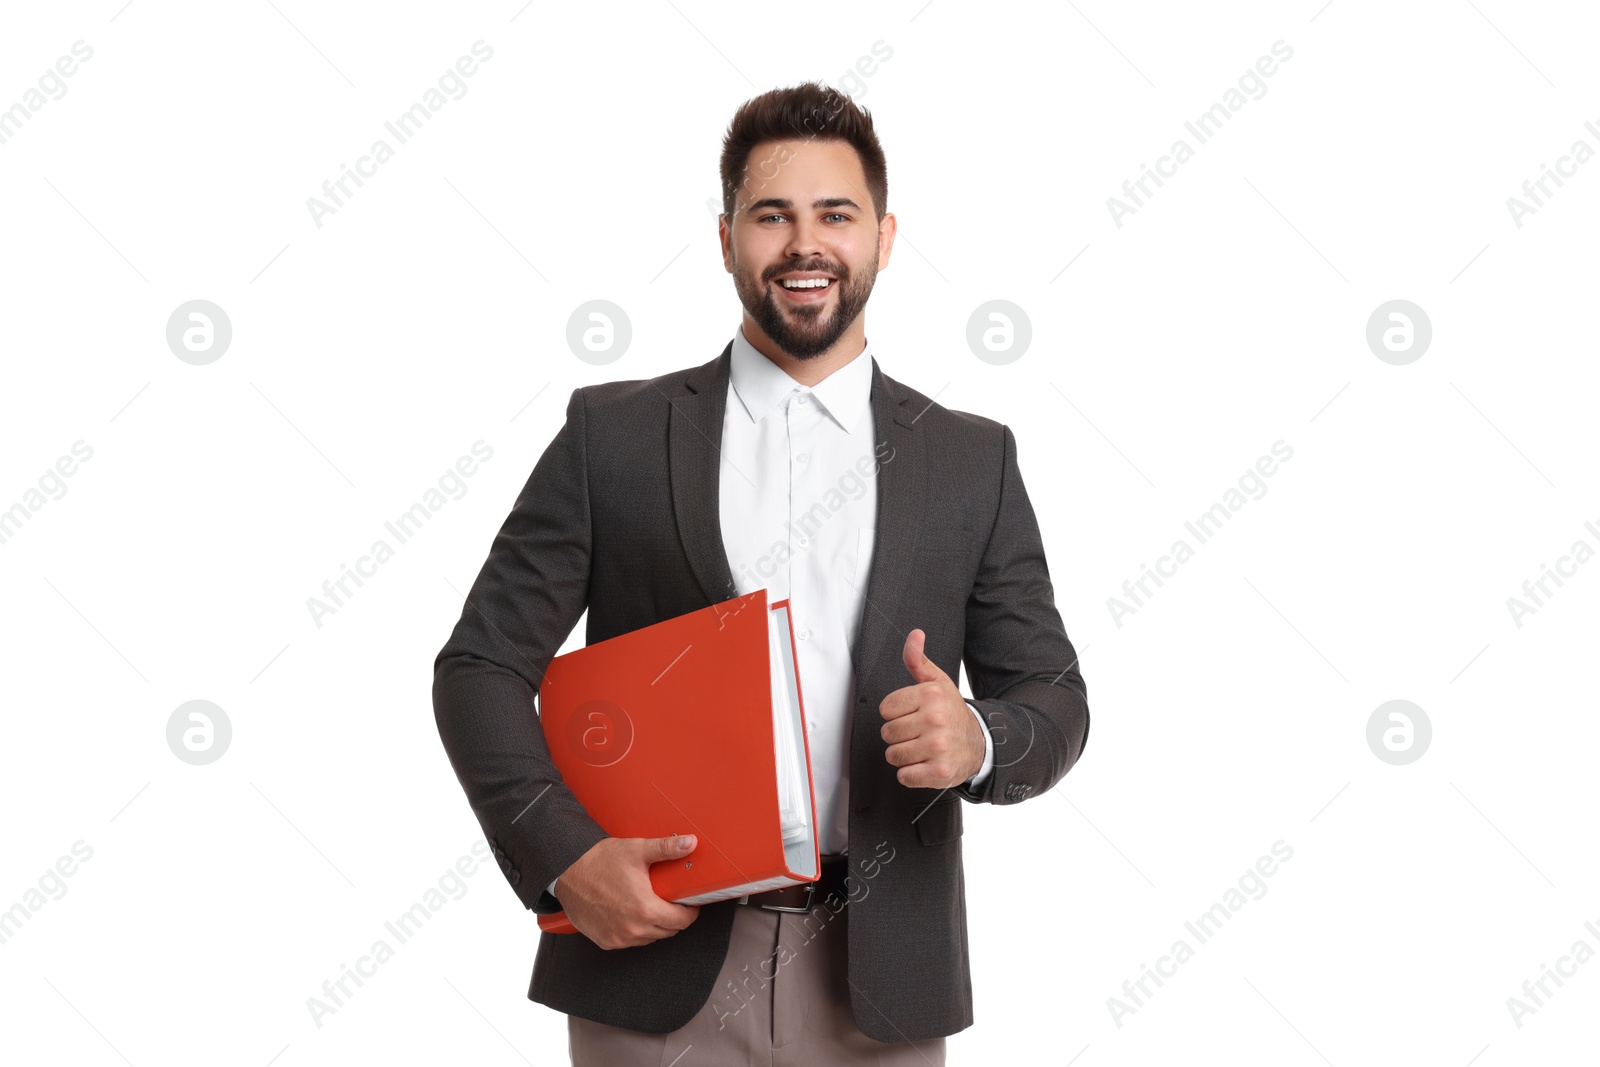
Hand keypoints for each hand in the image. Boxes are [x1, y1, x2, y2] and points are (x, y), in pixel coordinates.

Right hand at [554, 834, 701, 949]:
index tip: (688, 903)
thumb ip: (666, 849)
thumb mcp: (637, 850)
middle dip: (674, 917)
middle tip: (669, 900)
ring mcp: (619, 938)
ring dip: (655, 926)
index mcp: (645, 909)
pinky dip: (636, 931)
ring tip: (650, 905)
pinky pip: (631, 942)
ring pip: (650, 938)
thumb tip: (690, 843)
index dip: (690, 912)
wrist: (567, 872)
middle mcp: (633, 929)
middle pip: (668, 931)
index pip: (682, 921)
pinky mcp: (606, 941)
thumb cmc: (600, 861)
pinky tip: (632, 914)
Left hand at [879, 629, 984, 789]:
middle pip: (888, 732)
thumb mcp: (938, 682)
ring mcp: (937, 747)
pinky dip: (911, 774)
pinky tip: (925, 763)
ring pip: (893, 755)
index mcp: (931, 695)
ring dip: (904, 755)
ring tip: (921, 748)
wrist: (981, 744)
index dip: (896, 713)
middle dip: (899, 735)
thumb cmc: (953, 713)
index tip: (912, 714)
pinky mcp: (939, 771)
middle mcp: (935, 720)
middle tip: (918, 733)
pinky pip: (905, 776)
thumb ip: (918, 660)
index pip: (886, 708)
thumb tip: (914, 635)